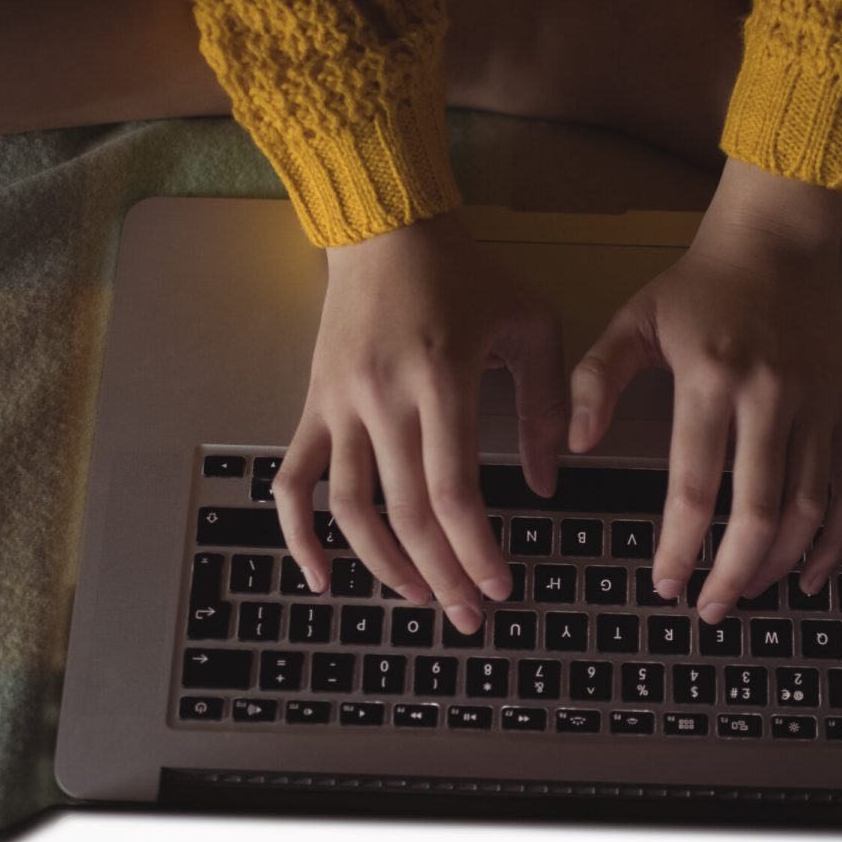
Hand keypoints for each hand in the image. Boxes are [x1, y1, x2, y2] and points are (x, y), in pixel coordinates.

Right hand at [273, 213, 567, 633]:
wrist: (384, 227)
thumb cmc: (465, 275)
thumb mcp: (530, 325)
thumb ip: (547, 404)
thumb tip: (548, 483)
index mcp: (440, 380)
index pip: (454, 491)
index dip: (475, 549)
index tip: (500, 585)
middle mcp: (382, 399)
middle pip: (406, 513)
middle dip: (441, 575)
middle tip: (471, 614)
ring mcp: (338, 406)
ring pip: (349, 508)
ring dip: (383, 565)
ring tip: (420, 598)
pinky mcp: (312, 406)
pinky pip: (293, 481)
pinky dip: (297, 535)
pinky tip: (321, 578)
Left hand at [568, 160, 841, 624]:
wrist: (777, 244)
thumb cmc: (700, 288)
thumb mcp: (633, 320)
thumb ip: (594, 380)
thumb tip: (575, 447)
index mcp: (712, 380)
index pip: (696, 486)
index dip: (682, 547)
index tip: (666, 584)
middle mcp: (772, 397)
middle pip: (760, 512)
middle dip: (733, 573)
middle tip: (710, 609)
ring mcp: (818, 406)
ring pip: (811, 509)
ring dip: (780, 564)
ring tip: (749, 592)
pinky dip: (838, 538)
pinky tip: (812, 572)